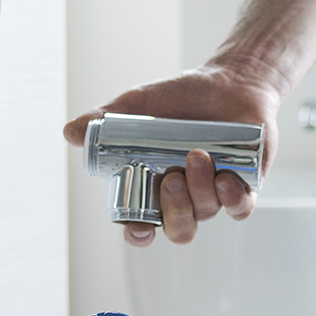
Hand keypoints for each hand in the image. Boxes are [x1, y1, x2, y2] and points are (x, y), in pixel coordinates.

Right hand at [63, 65, 282, 246]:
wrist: (228, 81)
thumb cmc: (180, 99)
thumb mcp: (139, 106)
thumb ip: (106, 121)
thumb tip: (70, 132)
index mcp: (154, 186)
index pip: (143, 224)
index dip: (139, 233)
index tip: (138, 228)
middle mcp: (185, 197)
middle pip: (179, 228)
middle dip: (174, 210)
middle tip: (170, 178)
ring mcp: (215, 194)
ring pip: (207, 213)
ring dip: (200, 190)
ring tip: (199, 155)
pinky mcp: (244, 186)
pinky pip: (239, 207)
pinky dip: (232, 198)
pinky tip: (226, 177)